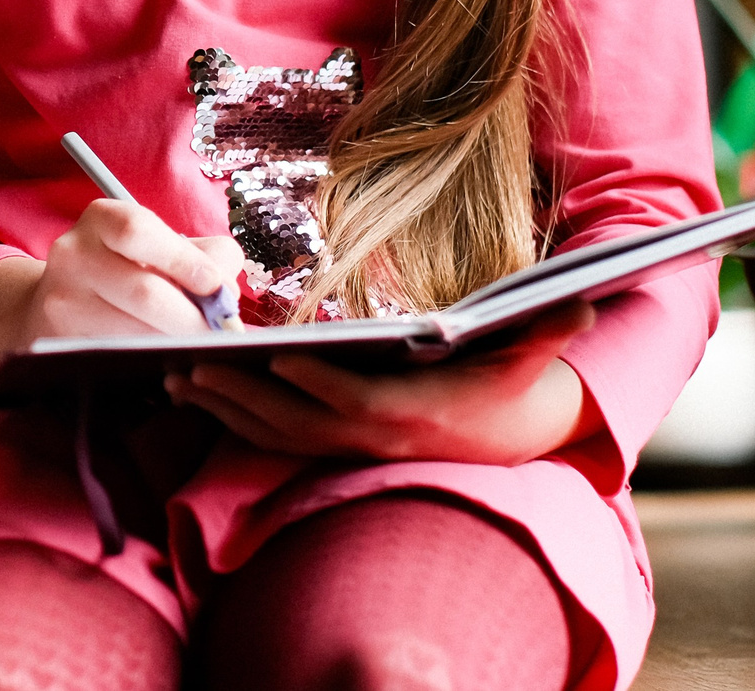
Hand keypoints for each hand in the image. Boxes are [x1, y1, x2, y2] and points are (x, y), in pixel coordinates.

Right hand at [21, 199, 246, 342]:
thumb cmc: (125, 266)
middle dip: (192, 318)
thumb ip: (203, 256)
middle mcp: (74, 254)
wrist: (58, 296)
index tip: (216, 286)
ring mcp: (62, 300)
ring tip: (195, 344)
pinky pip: (117, 355)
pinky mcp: (59, 340)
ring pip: (133, 331)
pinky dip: (149, 358)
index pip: (139, 232)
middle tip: (220, 332)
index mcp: (101, 219)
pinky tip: (163, 355)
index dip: (183, 260)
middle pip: (143, 291)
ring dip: (174, 342)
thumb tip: (226, 292)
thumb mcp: (159, 244)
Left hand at [165, 300, 601, 465]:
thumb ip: (549, 332)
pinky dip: (231, 421)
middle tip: (190, 365)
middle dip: (241, 395)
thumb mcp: (534, 360)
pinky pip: (273, 440)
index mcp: (412, 412)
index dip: (314, 380)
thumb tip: (580, 306)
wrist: (509, 441)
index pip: (355, 399)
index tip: (272, 352)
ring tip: (174, 376)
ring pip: (275, 435)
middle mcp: (372, 438)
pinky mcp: (333, 446)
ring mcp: (349, 448)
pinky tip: (194, 396)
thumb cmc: (511, 389)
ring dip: (222, 408)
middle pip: (295, 421)